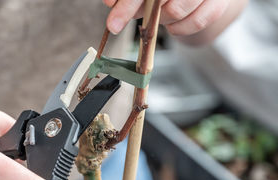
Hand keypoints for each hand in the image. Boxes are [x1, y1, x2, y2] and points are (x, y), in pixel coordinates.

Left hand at [103, 0, 229, 35]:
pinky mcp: (219, 2)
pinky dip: (179, 28)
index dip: (128, 4)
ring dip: (161, 20)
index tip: (113, 23)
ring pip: (176, 11)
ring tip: (158, 15)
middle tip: (134, 19)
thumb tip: (110, 4)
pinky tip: (172, 23)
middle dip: (142, 14)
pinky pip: (196, 22)